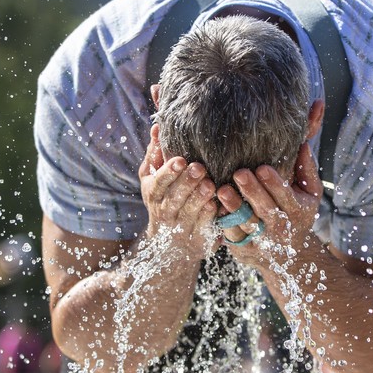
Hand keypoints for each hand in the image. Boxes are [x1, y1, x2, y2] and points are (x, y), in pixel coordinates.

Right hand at [139, 124, 217, 258]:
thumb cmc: (162, 201)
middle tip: (200, 168)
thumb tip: (157, 126)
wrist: (167, 246)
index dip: (169, 172)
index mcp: (153, 193)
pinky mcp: (197, 240)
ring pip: (190, 213)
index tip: (181, 160)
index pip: (159, 182)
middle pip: (174, 198)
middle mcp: (164, 212)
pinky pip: (204, 228)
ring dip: (200, 199)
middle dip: (186, 183)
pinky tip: (219, 206)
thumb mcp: (152, 179)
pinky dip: (211, 218)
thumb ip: (156, 154)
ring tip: (210, 185)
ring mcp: (180, 228)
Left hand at [216, 142, 322, 264]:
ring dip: (234, 207)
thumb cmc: (298, 215)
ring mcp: (262, 241)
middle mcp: (281, 228)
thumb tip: (303, 144)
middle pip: (266, 210)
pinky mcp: (245, 249)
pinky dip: (223, 222)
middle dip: (253, 192)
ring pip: (246, 224)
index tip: (263, 168)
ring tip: (223, 190)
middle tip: (240, 173)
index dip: (275, 184)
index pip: (286, 197)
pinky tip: (215, 207)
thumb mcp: (310, 195)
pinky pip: (232, 236)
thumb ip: (307, 170)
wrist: (291, 258)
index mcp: (298, 211)